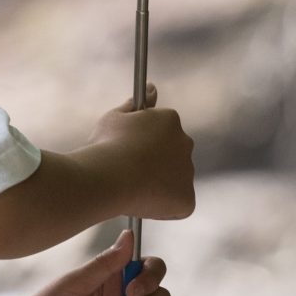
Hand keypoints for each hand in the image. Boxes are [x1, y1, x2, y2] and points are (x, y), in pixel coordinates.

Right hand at [81, 83, 194, 219]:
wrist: (107, 177)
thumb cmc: (107, 145)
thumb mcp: (115, 117)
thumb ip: (136, 103)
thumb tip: (152, 89)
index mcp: (170, 120)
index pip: (162, 130)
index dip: (143, 141)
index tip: (128, 149)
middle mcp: (185, 143)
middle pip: (173, 153)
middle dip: (156, 161)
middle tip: (130, 169)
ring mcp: (188, 172)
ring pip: (175, 179)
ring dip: (160, 182)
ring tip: (132, 187)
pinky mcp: (187, 200)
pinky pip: (178, 204)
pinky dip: (164, 205)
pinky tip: (143, 201)